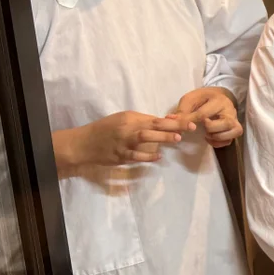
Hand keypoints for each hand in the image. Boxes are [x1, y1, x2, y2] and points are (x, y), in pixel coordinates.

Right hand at [55, 111, 191, 169]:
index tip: (189, 121)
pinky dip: (147, 156)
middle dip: (172, 126)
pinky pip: (135, 156)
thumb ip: (144, 121)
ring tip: (176, 138)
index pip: (155, 118)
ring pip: (144, 139)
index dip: (173, 120)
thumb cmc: (107, 129)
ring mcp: (123, 143)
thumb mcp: (124, 119)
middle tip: (189, 128)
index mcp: (129, 118)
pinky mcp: (119, 156)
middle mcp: (127, 128)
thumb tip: (169, 120)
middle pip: (152, 126)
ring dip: (161, 138)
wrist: (84, 143)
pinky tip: (158, 156)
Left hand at [174, 87, 240, 147]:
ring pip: (234, 132)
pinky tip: (210, 138)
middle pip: (226, 123)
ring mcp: (235, 121)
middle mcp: (230, 111)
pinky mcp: (234, 129)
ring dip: (217, 136)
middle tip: (203, 126)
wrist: (217, 97)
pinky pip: (230, 141)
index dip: (190, 121)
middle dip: (211, 128)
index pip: (204, 114)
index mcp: (218, 101)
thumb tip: (172, 121)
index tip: (181, 125)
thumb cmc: (203, 98)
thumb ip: (182, 110)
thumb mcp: (190, 99)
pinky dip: (219, 143)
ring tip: (207, 133)